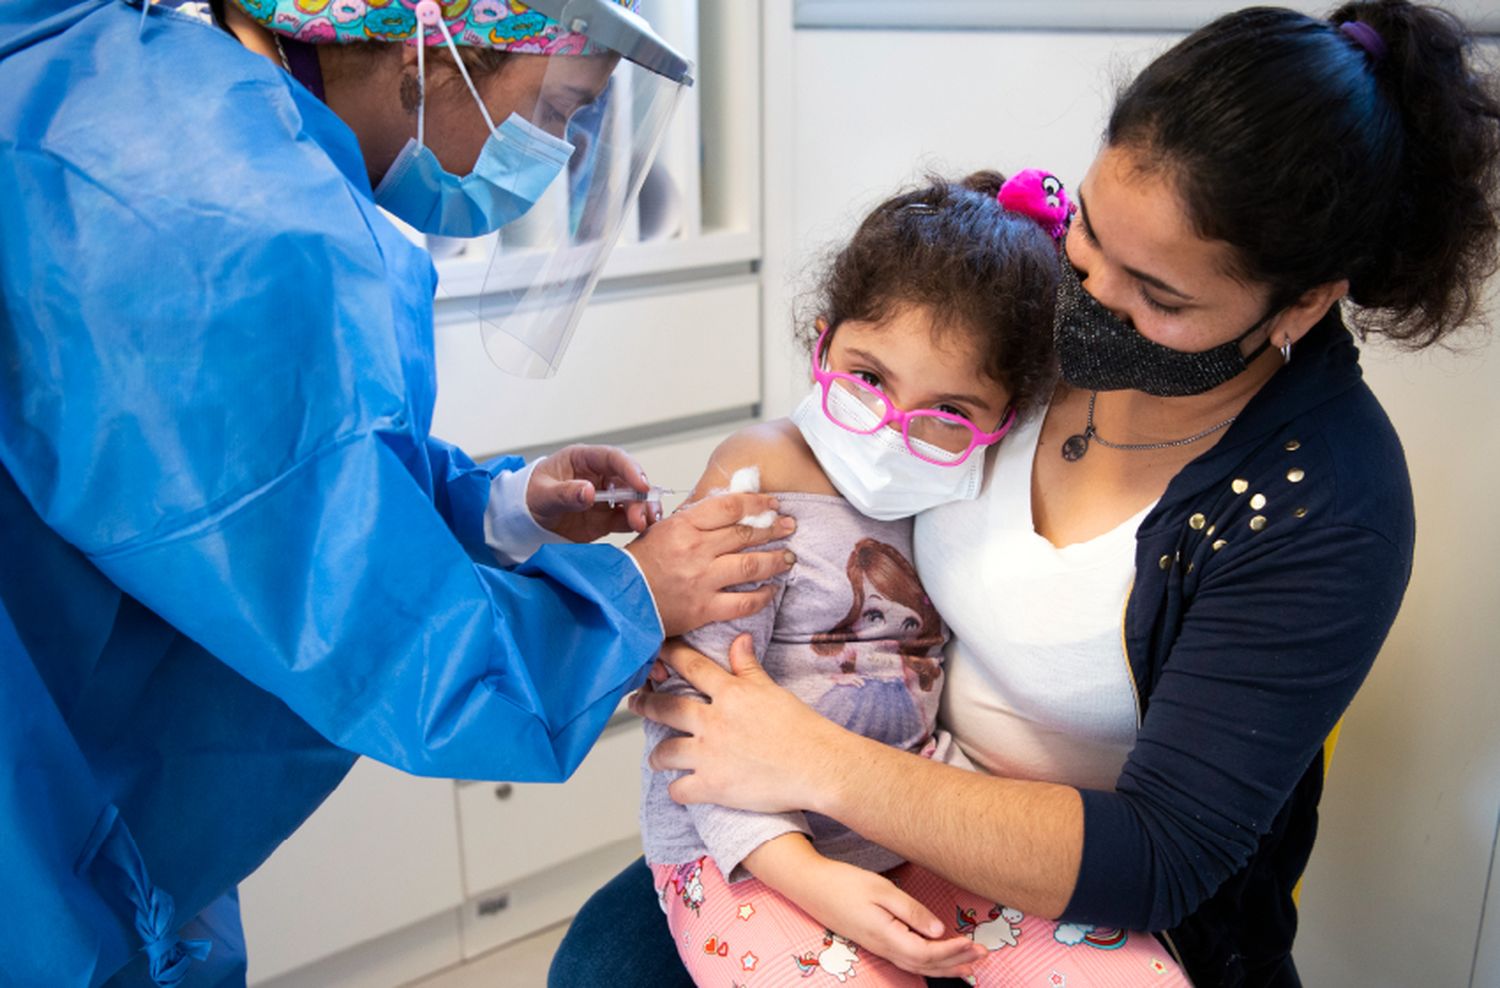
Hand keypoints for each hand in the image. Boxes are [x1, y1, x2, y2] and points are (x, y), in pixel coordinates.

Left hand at [526, 444, 654, 542]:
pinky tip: (643, 531)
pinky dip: (636, 524)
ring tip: (644, 525)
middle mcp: (599, 476)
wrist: (523, 519)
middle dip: (640, 498)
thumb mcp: (542, 494)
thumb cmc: (530, 495)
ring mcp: (606, 497)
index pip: (613, 458)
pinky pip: (626, 519)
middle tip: (642, 516)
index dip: (630, 469)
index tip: (641, 484)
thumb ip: (565, 493)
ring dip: (643, 511)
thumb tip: (589, 492)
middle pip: (629, 481)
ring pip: (633, 500)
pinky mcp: (606, 518)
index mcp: (583, 459)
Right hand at [624, 493, 796, 636]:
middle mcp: (696, 550)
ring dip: (776, 560)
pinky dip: (763, 596)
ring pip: (751, 565)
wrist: (620, 600)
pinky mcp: (704, 608)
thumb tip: (728, 511)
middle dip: (774, 528)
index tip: (773, 503)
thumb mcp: (662, 529)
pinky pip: (743, 602)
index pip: (730, 507)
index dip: (758, 502)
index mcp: (684, 526)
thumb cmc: (639, 565)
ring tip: (789, 557)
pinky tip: (772, 591)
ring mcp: (702, 580)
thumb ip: (694, 520)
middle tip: (790, 526)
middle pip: (746, 533)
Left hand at [632, 634, 852, 813]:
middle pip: (666, 708)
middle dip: (645, 704)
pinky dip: (677, 790)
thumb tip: (739, 639)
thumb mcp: (772, 690)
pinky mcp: (713, 786)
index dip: (669, 656)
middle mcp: (714, 721)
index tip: (654, 651)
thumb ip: (748, 667)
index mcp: (730, 693)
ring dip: (657, 755)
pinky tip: (679, 788)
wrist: (818, 766)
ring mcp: (710, 754)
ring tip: (655, 757)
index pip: (691, 666)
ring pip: (666, 752)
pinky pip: (680, 789)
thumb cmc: (802, 729)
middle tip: (635, 703)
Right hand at [747, 837, 985, 978]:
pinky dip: (927, 962)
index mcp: (886, 935)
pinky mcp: (874, 941)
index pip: (927, 953)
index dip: (953, 951)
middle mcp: (883, 947)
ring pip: (917, 965)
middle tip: (983, 957)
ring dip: (945, 967)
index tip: (974, 943)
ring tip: (969, 965)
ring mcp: (877, 947)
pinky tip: (936, 958)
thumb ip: (911, 911)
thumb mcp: (881, 890)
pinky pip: (907, 959)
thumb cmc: (844, 883)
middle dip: (956, 963)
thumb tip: (939, 931)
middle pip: (925, 965)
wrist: (810, 886)